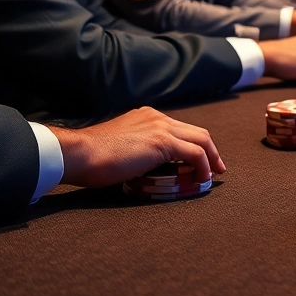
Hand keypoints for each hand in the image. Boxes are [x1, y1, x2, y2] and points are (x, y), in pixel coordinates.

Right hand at [46, 107, 225, 186]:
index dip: (194, 144)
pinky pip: (195, 153)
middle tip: (216, 167)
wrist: (78, 153)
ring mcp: (160, 127)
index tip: (200, 160)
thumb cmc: (90, 157)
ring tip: (213, 175)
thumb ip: (134, 148)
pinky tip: (201, 179)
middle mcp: (156, 117)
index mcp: (146, 116)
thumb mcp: (118, 146)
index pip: (179, 128)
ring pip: (201, 139)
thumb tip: (143, 164)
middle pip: (197, 131)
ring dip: (211, 158)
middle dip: (210, 150)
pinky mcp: (162, 142)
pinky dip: (203, 166)